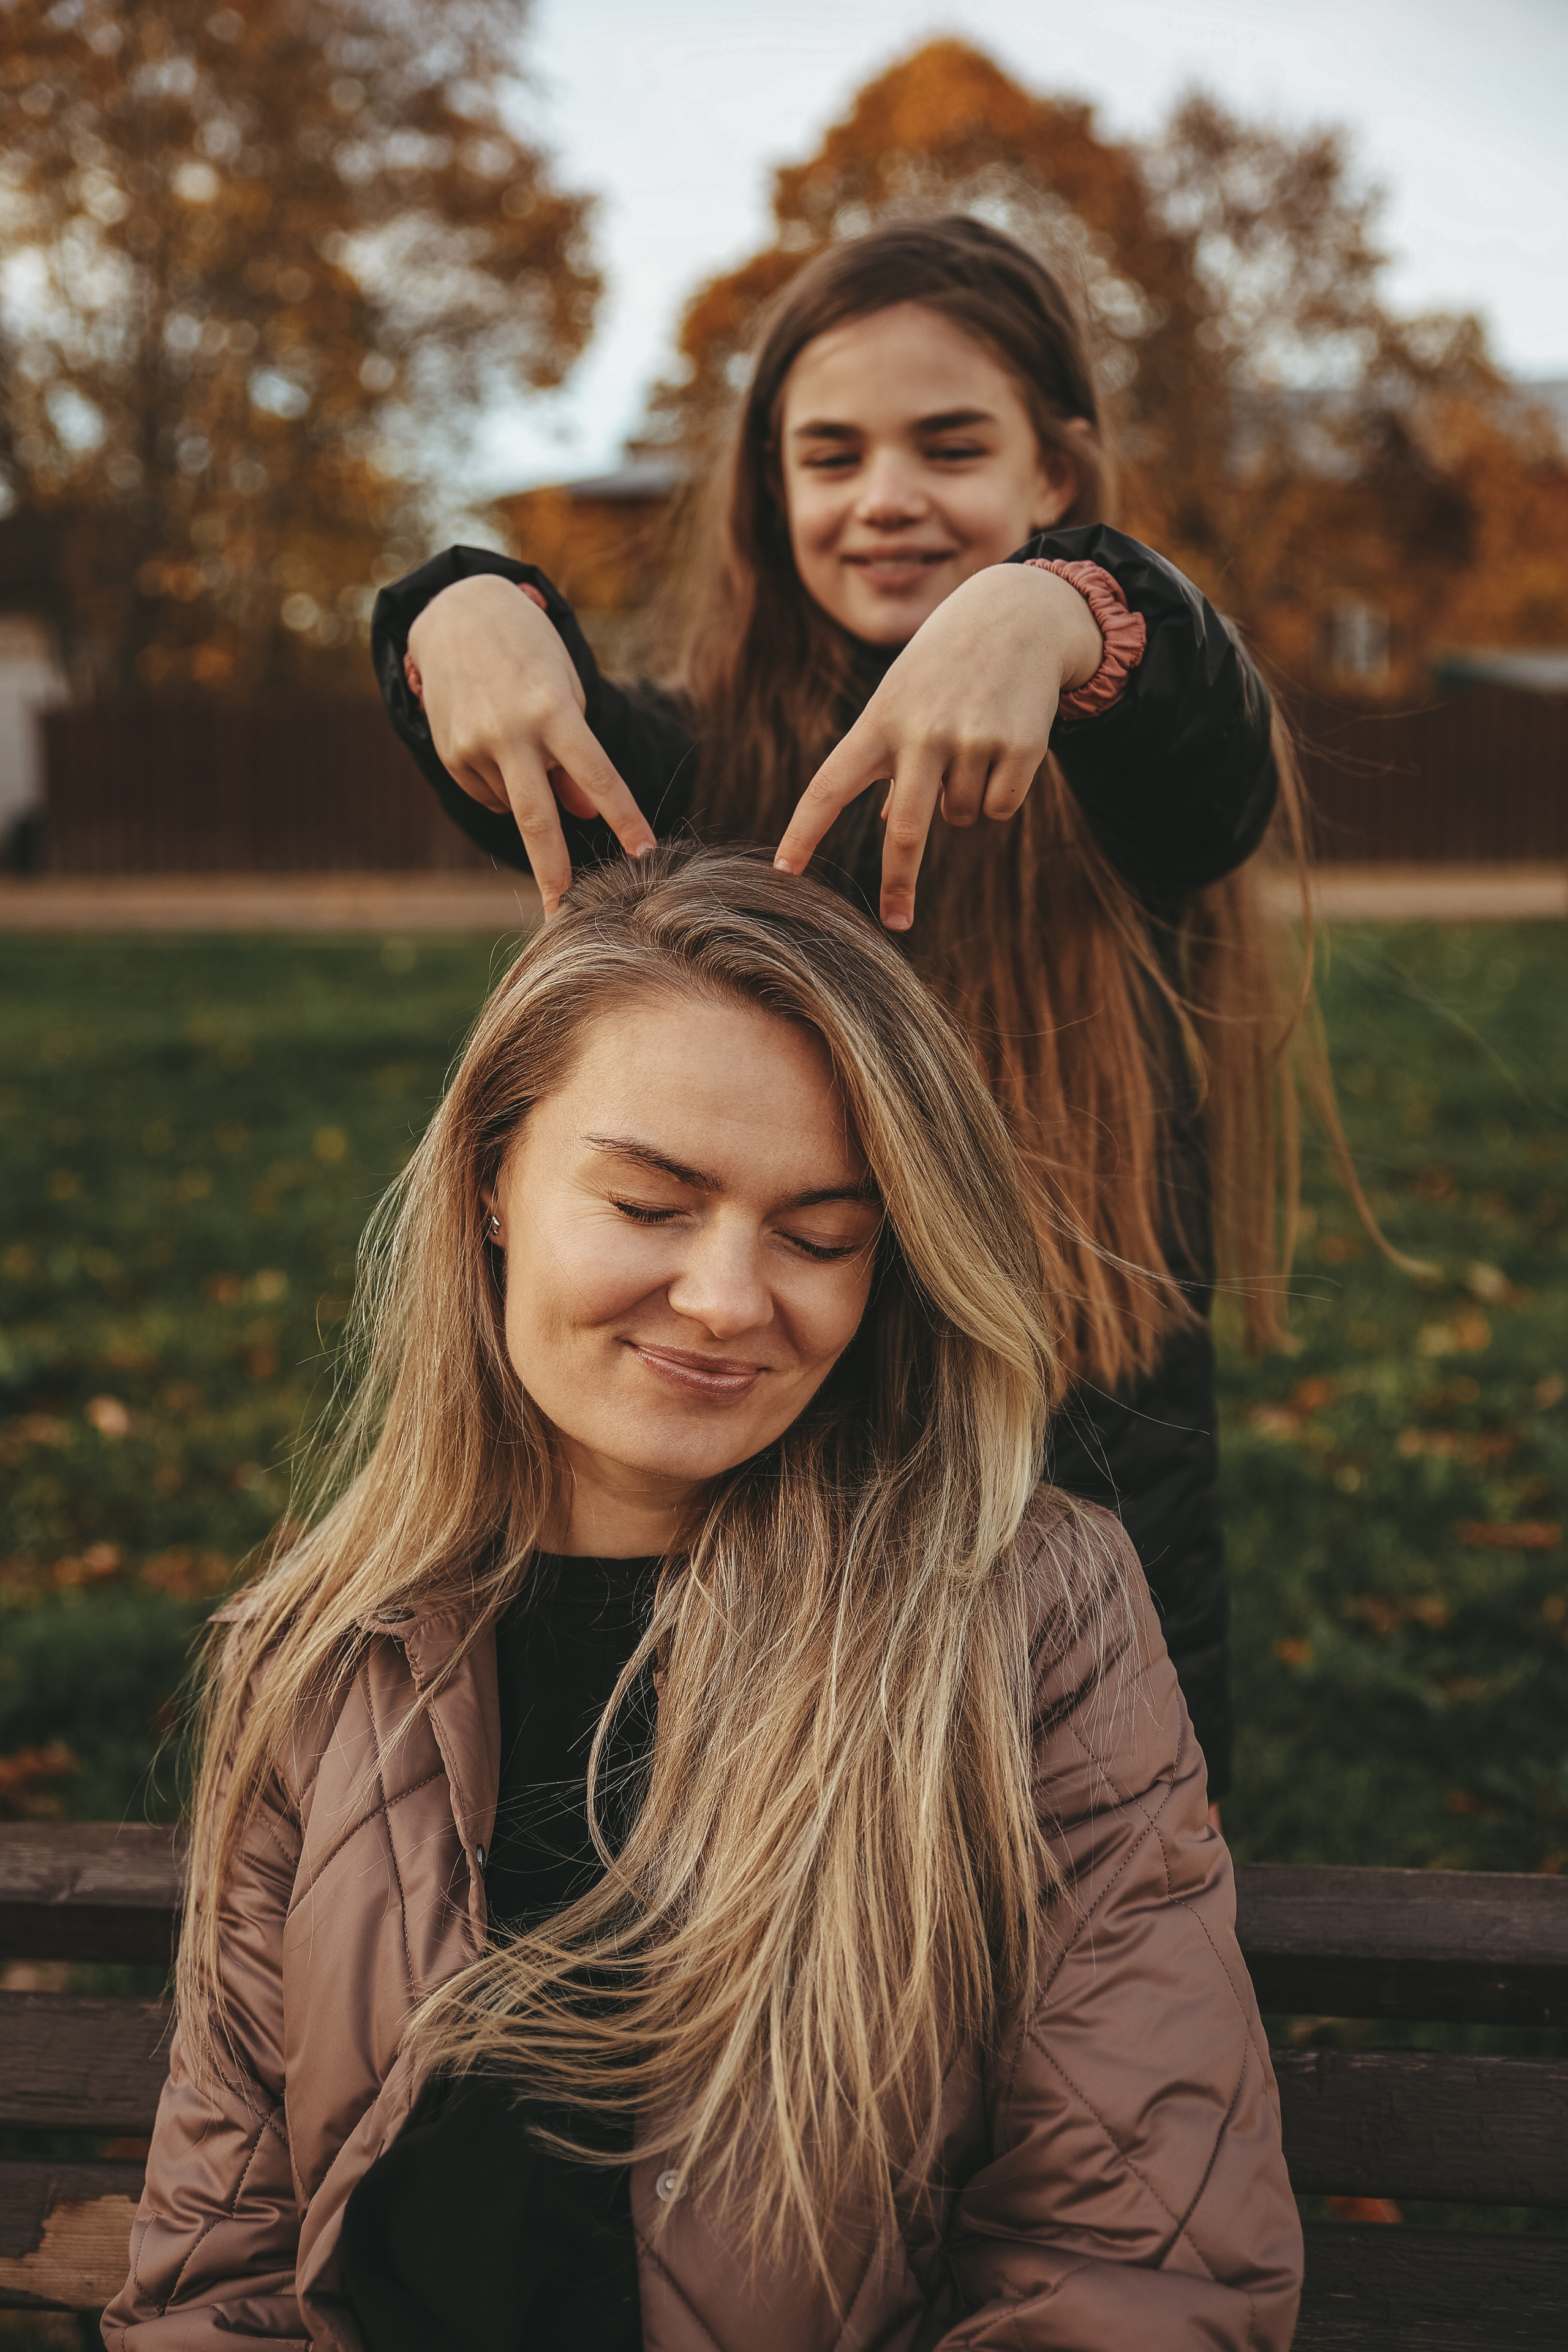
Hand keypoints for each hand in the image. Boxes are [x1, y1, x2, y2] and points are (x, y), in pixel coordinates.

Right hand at [406, 573, 656, 916]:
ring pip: (515, 803)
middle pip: (538, 820)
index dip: (624, 819)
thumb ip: (578, 754)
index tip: (645, 856)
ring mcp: (474, 746)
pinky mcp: (449, 754)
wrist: (455, 612)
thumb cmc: (530, 652)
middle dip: (554, 873)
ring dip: (529, 792)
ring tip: (520, 734)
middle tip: (564, 916)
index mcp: (553, 711)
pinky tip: (494, 738)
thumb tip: (582, 815)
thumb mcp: (566, 689)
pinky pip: (488, 791)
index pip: (598, 776)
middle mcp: (510, 732)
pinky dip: (502, 781)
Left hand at [773, 564, 1101, 929]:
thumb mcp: (903, 699)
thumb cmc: (945, 664)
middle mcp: (920, 733)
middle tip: (897, 921)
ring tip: (973, 741)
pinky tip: (1005, 743)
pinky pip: (1000, 807)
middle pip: (905, 832)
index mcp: (878, 722)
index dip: (804, 832)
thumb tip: (895, 823)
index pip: (829, 787)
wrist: (1017, 613)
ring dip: (964, 800)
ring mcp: (971, 740)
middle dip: (900, 884)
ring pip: (961, 817)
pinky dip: (1002, 791)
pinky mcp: (1019, 747)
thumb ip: (891, 759)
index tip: (783, 873)